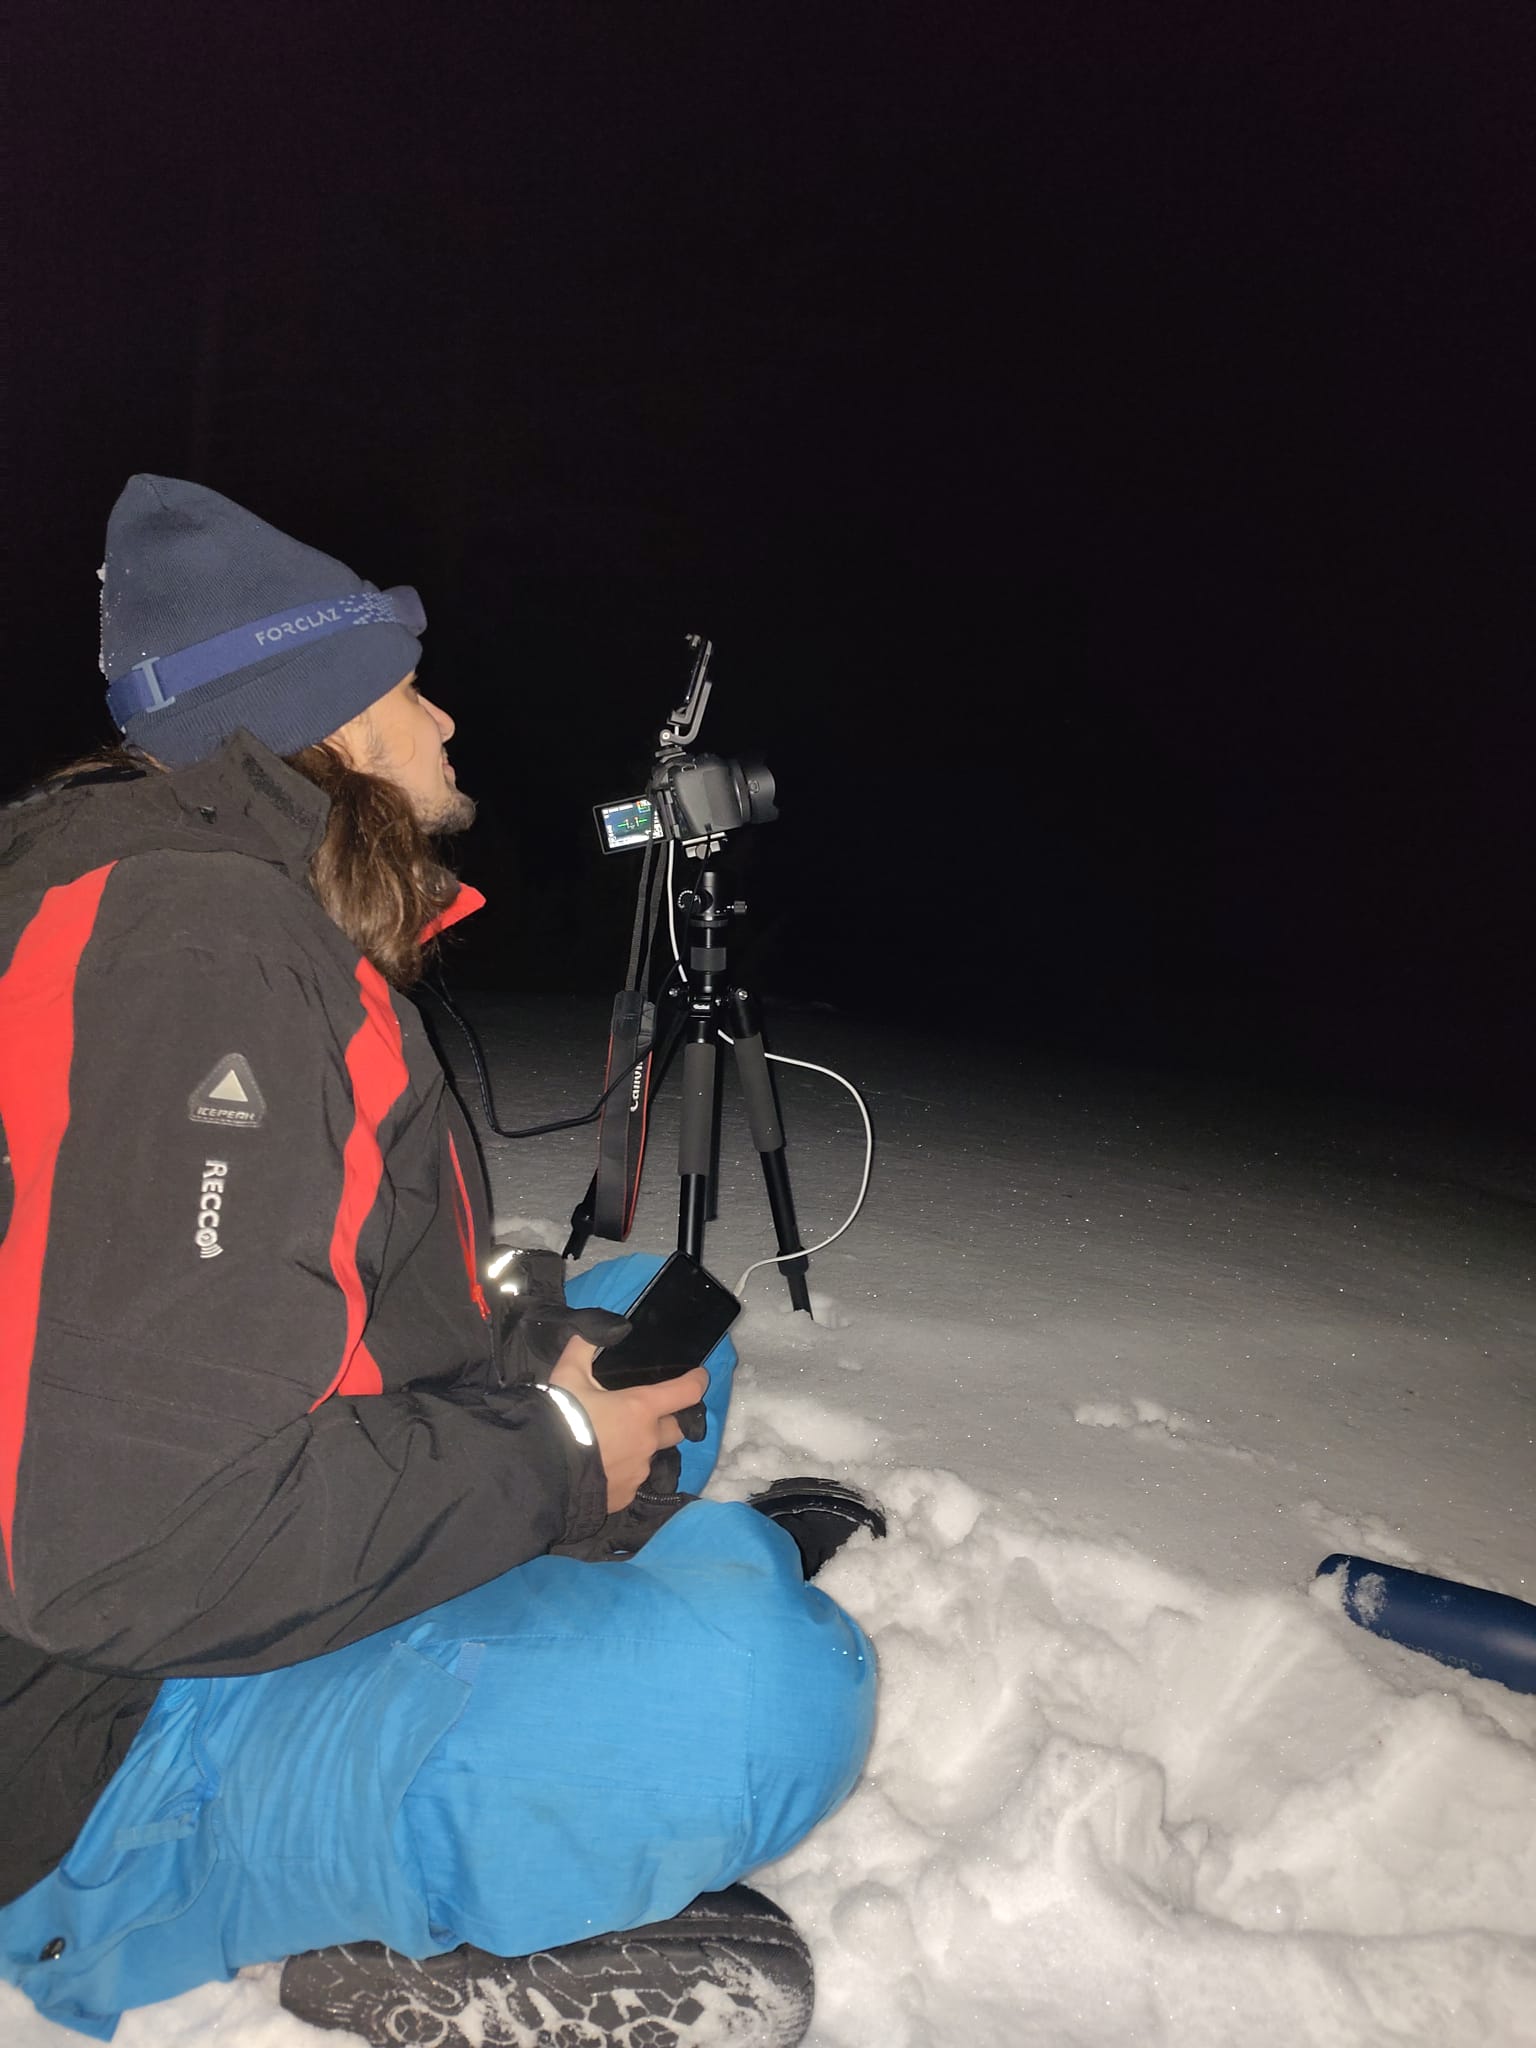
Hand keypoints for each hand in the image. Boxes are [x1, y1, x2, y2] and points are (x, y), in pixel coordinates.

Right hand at [548, 1337, 709, 1513]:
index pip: (686, 1392)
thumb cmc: (559, 1418)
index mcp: (641, 1408)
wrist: (538, 1469)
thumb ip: (585, 1346)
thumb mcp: (568, 1374)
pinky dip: (621, 1472)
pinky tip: (599, 1467)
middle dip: (669, 1420)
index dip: (697, 1381)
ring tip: (609, 1444)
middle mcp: (648, 1441)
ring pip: (649, 1456)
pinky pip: (630, 1480)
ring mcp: (639, 1472)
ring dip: (638, 1447)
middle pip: (676, 1429)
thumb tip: (597, 1328)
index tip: (699, 1376)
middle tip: (647, 1415)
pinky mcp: (625, 1496)